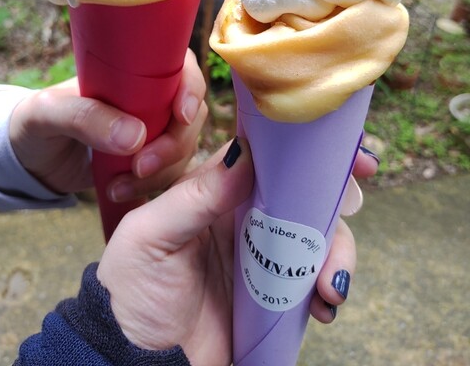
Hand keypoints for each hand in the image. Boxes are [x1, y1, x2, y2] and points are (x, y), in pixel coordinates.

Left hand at [9, 49, 206, 199]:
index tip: (182, 116)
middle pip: (191, 113)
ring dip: (163, 170)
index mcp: (133, 71)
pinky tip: (121, 191)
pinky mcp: (151, 159)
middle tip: (141, 167)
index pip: (181, 66)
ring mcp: (154, 129)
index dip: (191, 87)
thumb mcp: (48, 113)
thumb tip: (136, 136)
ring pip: (184, 145)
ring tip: (120, 185)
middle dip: (174, 143)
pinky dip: (154, 185)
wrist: (31, 161)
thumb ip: (85, 117)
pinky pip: (172, 171)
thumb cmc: (36, 123)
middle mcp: (152, 97)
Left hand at [97, 140, 378, 364]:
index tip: (338, 145)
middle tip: (357, 197)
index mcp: (215, 191)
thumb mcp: (151, 237)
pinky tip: (324, 305)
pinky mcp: (275, 293)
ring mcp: (263, 254)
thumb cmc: (132, 292)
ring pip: (317, 234)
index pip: (264, 154)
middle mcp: (244, 216)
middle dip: (334, 193)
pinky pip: (314, 278)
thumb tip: (246, 153)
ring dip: (336, 251)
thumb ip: (196, 196)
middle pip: (302, 190)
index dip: (302, 145)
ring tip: (330, 285)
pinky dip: (329, 286)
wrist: (137, 364)